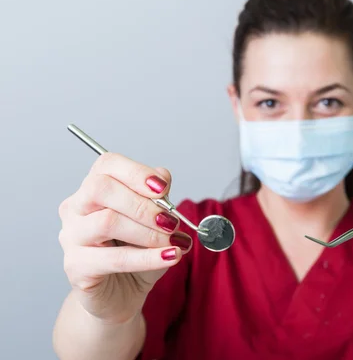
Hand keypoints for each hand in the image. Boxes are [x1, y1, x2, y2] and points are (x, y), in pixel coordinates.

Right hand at [58, 153, 192, 323]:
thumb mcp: (154, 220)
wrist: (122, 294)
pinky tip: (170, 257)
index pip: (107, 164)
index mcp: (93, 188)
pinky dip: (148, 258)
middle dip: (142, 204)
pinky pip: (115, 258)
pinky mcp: (76, 267)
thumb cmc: (137, 251)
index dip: (137, 173)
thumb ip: (157, 197)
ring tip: (173, 242)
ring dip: (148, 232)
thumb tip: (162, 177)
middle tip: (170, 221)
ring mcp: (71, 237)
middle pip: (101, 189)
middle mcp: (76, 208)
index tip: (163, 188)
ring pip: (107, 222)